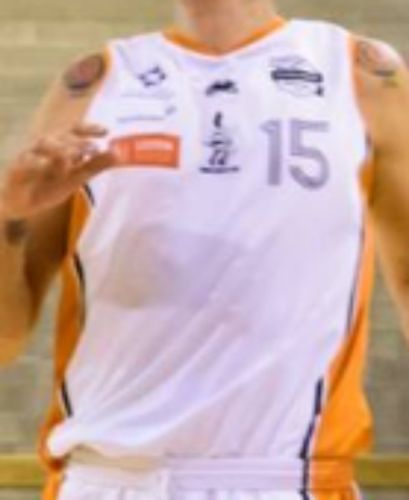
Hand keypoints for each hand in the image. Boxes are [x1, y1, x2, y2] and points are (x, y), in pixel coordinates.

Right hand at [0, 123, 116, 218]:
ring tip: (74, 157)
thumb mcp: (76, 177)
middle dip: (78, 141)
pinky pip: (26, 163)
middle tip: (93, 148)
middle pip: (61, 136)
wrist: (22, 203)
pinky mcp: (16, 168)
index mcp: (60, 144)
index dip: (90, 128)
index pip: (75, 130)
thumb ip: (95, 165)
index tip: (105, 131)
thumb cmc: (49, 185)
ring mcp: (29, 154)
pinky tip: (46, 167)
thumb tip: (118, 154)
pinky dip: (37, 164)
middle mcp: (45, 145)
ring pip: (44, 145)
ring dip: (60, 149)